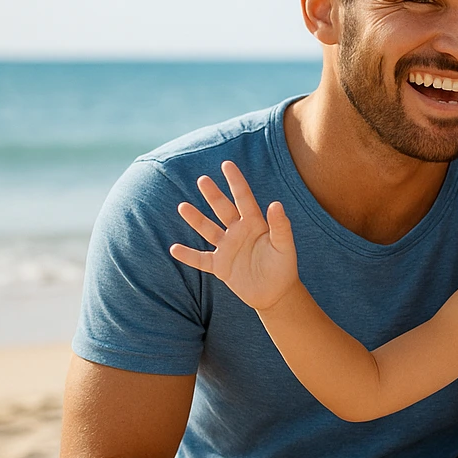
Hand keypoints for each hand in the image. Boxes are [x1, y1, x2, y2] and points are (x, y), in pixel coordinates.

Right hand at [170, 160, 300, 310]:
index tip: (227, 164)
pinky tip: (174, 248)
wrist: (276, 294)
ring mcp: (227, 248)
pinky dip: (188, 255)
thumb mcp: (284, 246)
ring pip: (208, 230)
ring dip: (196, 219)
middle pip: (223, 210)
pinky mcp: (220, 267)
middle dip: (213, 195)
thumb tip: (276, 204)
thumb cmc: (284, 267)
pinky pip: (200, 260)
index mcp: (255, 224)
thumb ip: (280, 226)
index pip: (244, 199)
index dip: (236, 182)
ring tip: (183, 207)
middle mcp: (238, 232)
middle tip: (203, 180)